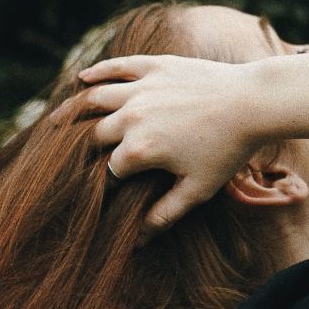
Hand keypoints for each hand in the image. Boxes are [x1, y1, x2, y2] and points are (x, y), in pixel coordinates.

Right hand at [53, 51, 308, 236]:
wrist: (254, 102)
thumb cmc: (228, 151)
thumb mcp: (197, 190)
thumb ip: (164, 215)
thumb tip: (138, 243)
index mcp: (139, 150)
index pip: (107, 171)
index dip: (102, 184)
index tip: (96, 193)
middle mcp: (132, 117)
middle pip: (93, 135)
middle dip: (81, 151)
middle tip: (68, 161)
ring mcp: (141, 88)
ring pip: (95, 98)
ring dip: (72, 110)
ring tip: (55, 122)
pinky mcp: (155, 66)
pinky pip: (117, 67)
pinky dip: (97, 72)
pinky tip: (82, 79)